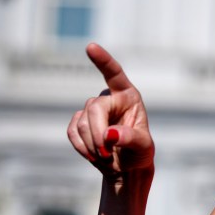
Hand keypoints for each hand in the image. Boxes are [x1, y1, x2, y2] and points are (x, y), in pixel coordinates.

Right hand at [67, 43, 154, 177]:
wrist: (126, 167)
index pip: (115, 74)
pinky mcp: (78, 122)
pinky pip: (72, 132)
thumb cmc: (140, 152)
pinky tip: (94, 154)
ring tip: (107, 156)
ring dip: (92, 144)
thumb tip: (110, 134)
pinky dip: (82, 147)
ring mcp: (92, 109)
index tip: (91, 47)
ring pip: (82, 122)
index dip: (103, 61)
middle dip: (98, 133)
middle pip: (95, 108)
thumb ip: (130, 138)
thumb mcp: (143, 146)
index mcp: (129, 96)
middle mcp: (109, 98)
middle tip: (107, 153)